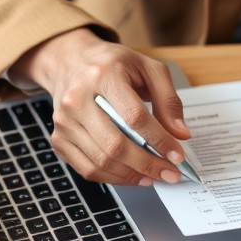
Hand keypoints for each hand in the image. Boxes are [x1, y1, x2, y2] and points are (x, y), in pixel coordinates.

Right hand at [9, 28, 190, 185]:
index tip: (177, 155)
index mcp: (103, 76)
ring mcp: (64, 121)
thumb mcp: (148, 68)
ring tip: (154, 176)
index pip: (134, 116)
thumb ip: (169, 100)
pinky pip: (87, 169)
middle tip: (170, 174)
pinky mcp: (59, 138)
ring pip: (101, 161)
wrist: (70, 62)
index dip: (159, 140)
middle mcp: (77, 99)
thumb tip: (180, 134)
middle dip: (148, 164)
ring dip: (132, 176)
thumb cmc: (112, 65)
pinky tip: (132, 175)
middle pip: (115, 144)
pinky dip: (113, 178)